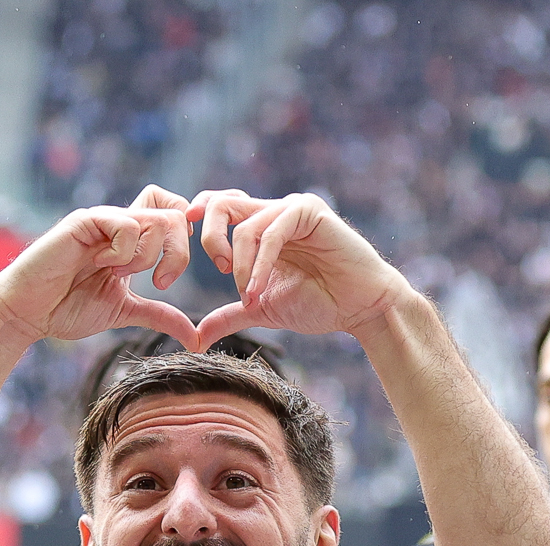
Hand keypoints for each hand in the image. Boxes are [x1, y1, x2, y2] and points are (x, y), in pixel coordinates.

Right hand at [0, 199, 199, 348]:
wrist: (27, 313)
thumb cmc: (66, 309)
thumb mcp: (124, 312)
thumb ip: (160, 316)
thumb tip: (196, 337)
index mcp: (132, 241)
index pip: (174, 210)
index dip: (186, 234)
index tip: (174, 272)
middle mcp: (120, 225)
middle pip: (175, 212)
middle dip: (179, 253)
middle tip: (162, 283)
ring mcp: (103, 221)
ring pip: (155, 219)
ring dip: (147, 257)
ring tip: (119, 275)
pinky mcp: (84, 222)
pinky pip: (126, 224)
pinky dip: (124, 251)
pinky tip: (103, 266)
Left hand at [189, 191, 409, 342]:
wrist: (360, 308)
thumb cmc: (319, 305)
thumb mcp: (263, 310)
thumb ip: (230, 315)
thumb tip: (196, 337)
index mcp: (260, 227)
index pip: (217, 207)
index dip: (199, 225)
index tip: (189, 257)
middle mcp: (273, 211)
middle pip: (221, 203)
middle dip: (210, 238)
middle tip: (221, 271)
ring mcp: (291, 209)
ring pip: (245, 225)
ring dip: (241, 267)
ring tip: (250, 296)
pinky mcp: (309, 211)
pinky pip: (271, 233)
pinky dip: (259, 265)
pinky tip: (258, 290)